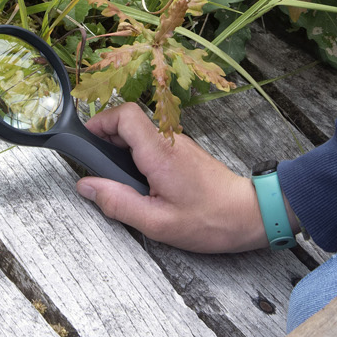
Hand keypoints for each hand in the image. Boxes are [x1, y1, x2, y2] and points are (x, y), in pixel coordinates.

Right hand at [75, 102, 268, 253]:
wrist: (250, 215)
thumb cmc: (210, 220)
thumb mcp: (157, 222)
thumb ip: (118, 203)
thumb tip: (87, 186)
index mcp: (160, 152)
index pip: (124, 114)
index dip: (100, 122)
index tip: (86, 143)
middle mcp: (169, 141)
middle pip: (128, 121)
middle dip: (106, 140)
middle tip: (98, 168)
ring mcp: (178, 144)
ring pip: (140, 133)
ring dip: (121, 150)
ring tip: (118, 181)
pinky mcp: (183, 153)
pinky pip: (152, 145)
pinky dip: (137, 157)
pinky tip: (139, 184)